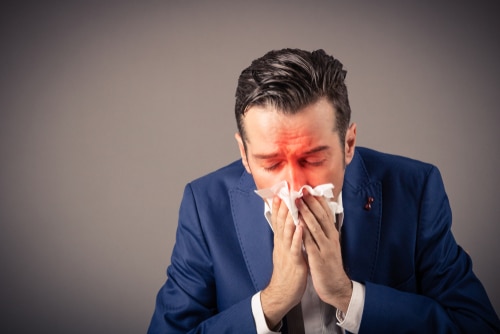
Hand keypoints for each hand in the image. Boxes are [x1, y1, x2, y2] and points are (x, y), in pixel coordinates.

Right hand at [261, 196, 307, 328]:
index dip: (278, 208)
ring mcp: (287, 252)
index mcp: (281, 242)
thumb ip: (285, 239)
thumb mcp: (285, 252)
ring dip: (289, 217)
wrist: (283, 292)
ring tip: (291, 204)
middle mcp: (282, 245)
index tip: (278, 194)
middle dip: (283, 208)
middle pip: (280, 223)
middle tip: (284, 193)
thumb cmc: (287, 272)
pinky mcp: (294, 261)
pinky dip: (297, 236)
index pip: (278, 221)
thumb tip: (287, 226)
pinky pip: (295, 247)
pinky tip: (300, 227)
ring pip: (286, 232)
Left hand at [297, 190, 352, 312]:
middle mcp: (330, 238)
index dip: (318, 200)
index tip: (310, 188)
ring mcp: (325, 248)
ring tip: (297, 202)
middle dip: (311, 202)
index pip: (326, 213)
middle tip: (302, 189)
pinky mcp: (318, 258)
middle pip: (321, 216)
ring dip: (306, 213)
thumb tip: (316, 214)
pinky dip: (304, 232)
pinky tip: (297, 224)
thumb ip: (323, 230)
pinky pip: (310, 243)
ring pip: (316, 227)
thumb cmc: (329, 263)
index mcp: (332, 234)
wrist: (335, 285)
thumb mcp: (329, 244)